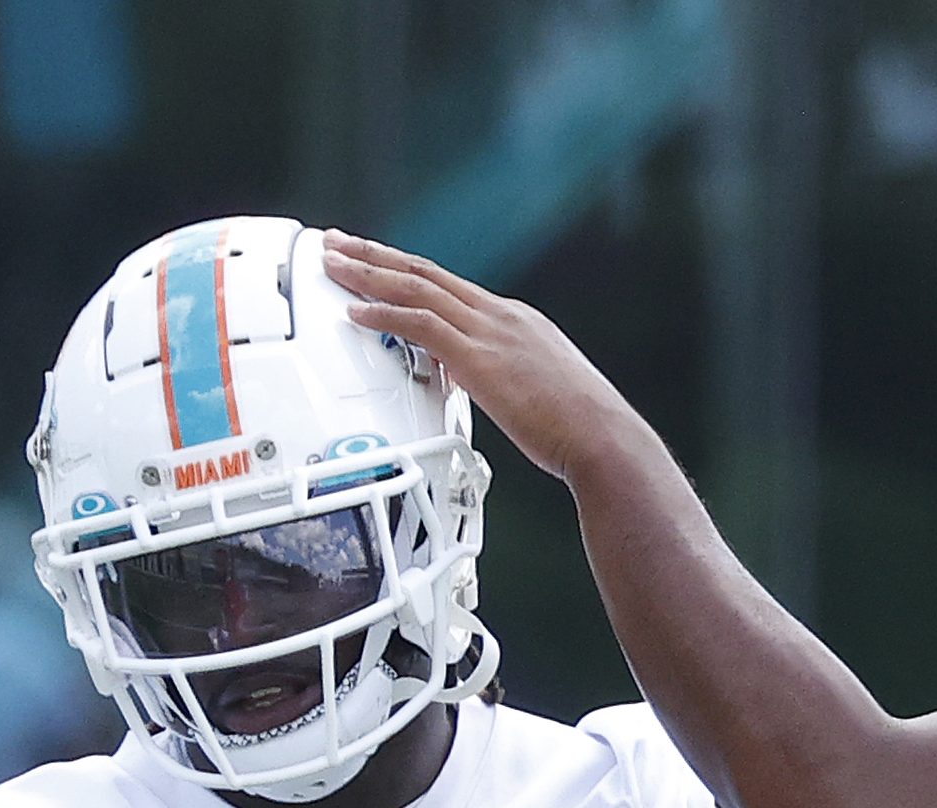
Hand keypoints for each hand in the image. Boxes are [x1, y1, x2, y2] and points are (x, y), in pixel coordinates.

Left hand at [321, 230, 649, 484]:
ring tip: (333, 264)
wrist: (603, 436)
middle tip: (339, 242)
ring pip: (416, 288)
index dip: (407, 270)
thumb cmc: (579, 427)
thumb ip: (499, 376)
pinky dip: (383, 315)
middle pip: (425, 273)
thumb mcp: (534, 389)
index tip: (378, 260)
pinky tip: (355, 312)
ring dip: (367, 274)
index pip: (448, 285)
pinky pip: (419, 325)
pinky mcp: (479, 358)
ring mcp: (490, 332)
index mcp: (515, 320)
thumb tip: (474, 379)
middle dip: (377, 255)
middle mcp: (500, 315)